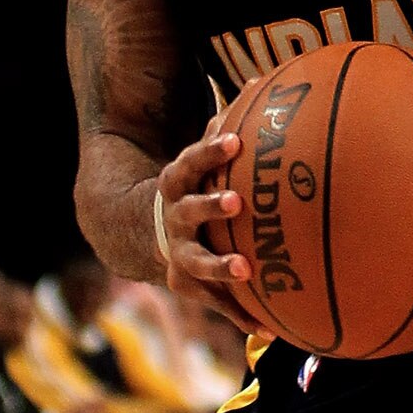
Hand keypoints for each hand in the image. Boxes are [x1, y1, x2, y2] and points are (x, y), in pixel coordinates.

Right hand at [154, 127, 255, 322]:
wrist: (145, 236)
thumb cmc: (190, 189)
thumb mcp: (197, 161)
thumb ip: (222, 131)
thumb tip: (256, 83)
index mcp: (176, 184)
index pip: (189, 163)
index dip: (209, 152)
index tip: (234, 141)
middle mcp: (175, 220)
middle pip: (189, 212)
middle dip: (210, 207)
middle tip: (236, 201)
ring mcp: (179, 255)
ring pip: (196, 262)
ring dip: (219, 266)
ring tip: (245, 269)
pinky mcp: (190, 285)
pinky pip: (217, 303)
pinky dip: (240, 316)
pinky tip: (268, 329)